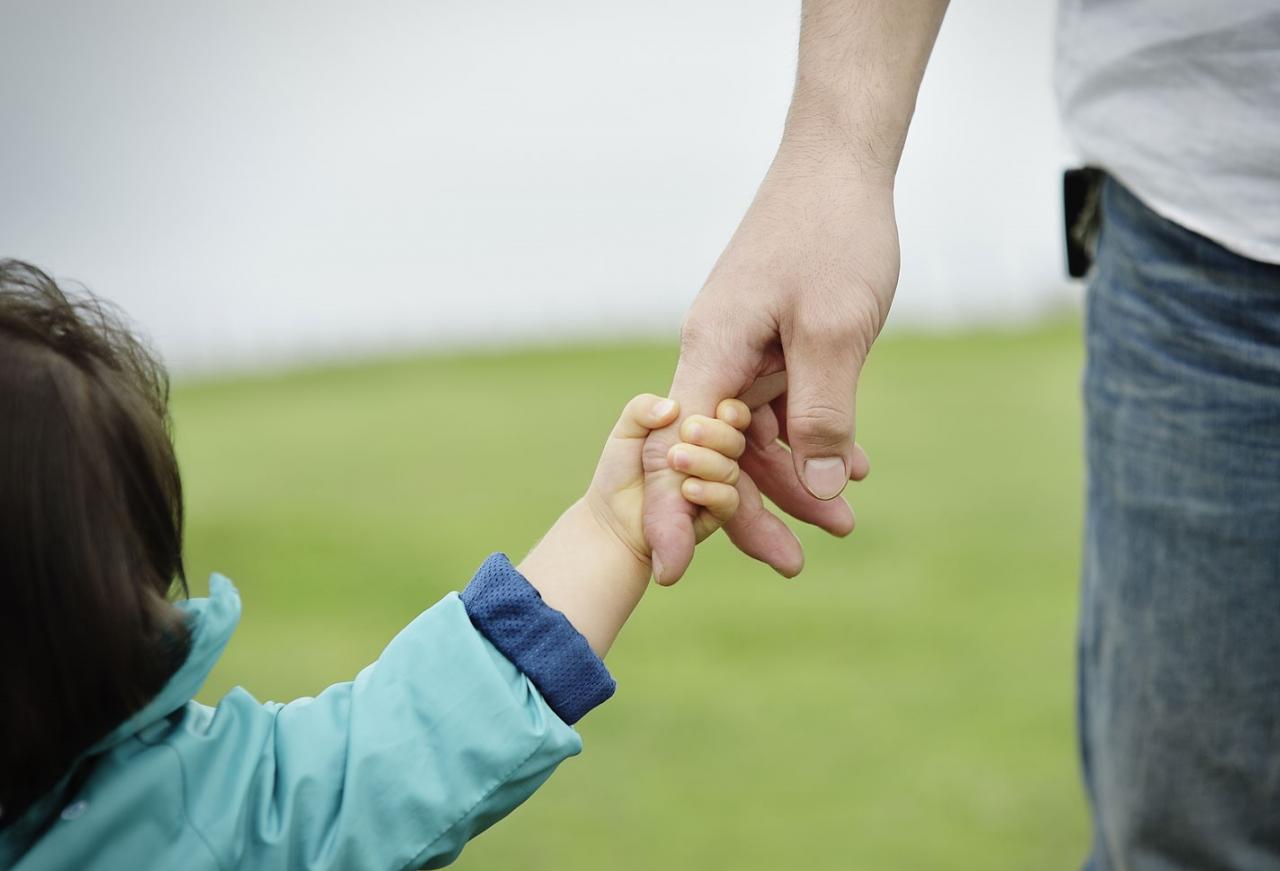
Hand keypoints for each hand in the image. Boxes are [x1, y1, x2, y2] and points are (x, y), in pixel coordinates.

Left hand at [586, 394, 751, 569]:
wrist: (612, 516)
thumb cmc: (621, 470)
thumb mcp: (627, 431)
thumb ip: (642, 408)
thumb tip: (673, 406)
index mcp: (700, 432)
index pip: (732, 415)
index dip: (732, 411)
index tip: (720, 410)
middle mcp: (713, 457)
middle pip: (734, 441)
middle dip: (716, 433)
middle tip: (687, 432)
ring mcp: (715, 486)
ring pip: (730, 469)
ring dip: (706, 461)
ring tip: (674, 459)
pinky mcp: (713, 514)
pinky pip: (728, 500)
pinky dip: (710, 491)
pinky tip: (687, 488)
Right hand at [643, 139, 894, 583]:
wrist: (840, 165)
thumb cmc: (833, 235)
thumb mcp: (834, 330)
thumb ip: (822, 413)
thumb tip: (815, 487)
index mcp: (711, 352)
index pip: (678, 451)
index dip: (674, 514)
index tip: (673, 570)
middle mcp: (715, 355)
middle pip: (718, 452)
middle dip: (752, 508)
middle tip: (794, 563)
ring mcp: (742, 348)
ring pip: (755, 434)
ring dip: (796, 475)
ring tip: (844, 516)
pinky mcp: (769, 342)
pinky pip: (780, 404)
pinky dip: (811, 434)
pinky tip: (850, 465)